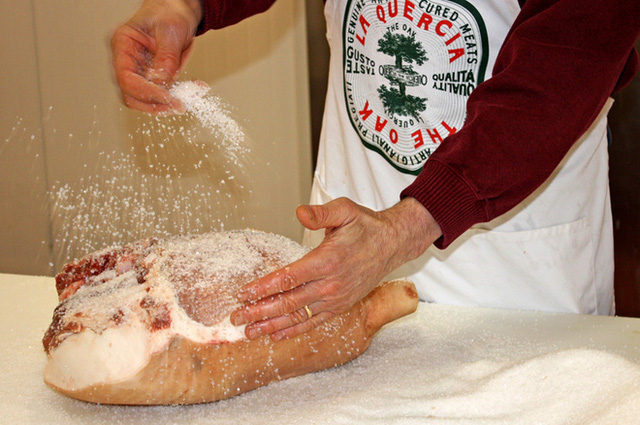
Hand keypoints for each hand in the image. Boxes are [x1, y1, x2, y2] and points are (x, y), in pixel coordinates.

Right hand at [111, 0, 201, 113]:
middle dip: (155, 104)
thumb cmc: (169, 12)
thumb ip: (165, 59)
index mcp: (123, 45)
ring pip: (147, 99)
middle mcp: (128, 60)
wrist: (179, 9)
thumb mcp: (170, 32)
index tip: (168, 99)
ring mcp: (140, 70)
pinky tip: (195, 88)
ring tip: (190, 96)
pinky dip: (179, 94)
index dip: (147, 93)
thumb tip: (160, 83)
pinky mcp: (154, 76)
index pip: (127, 79)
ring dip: (169, 102)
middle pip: (132, 95)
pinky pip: (164, 92)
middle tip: (179, 105)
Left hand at [230, 197, 441, 340]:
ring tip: (249, 332)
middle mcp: (331, 284)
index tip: (243, 293)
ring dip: (272, 325)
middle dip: (260, 311)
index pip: (289, 278)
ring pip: (299, 316)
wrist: (392, 244)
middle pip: (289, 302)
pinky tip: (276, 335)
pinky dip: (294, 330)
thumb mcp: (345, 210)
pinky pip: (314, 321)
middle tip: (236, 317)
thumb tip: (300, 213)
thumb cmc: (365, 226)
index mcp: (328, 260)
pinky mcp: (340, 306)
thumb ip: (320, 213)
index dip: (264, 287)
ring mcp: (336, 298)